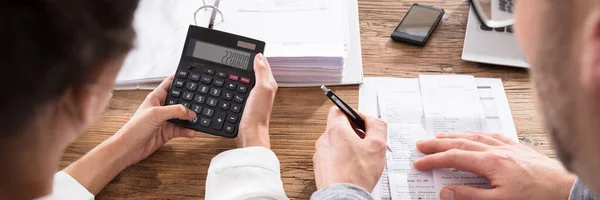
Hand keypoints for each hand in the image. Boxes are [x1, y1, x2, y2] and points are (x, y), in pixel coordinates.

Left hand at [113, 75, 196, 164]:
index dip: (179, 80)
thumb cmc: (135, 128)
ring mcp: (165, 120)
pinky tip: (192, 132)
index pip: (169, 84)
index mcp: (156, 98)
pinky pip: (181, 130)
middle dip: (189, 101)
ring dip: (190, 118)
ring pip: (182, 117)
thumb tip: (190, 112)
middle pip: (179, 101)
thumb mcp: (156, 114)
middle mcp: (161, 108)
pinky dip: (187, 131)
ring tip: (198, 118)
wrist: (129, 148)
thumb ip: (175, 111)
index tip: (191, 77)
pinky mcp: (167, 132)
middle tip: (201, 99)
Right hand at [236, 53, 277, 147]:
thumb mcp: (262, 89)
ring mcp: (253, 97)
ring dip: (240, 73)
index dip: (254, 56)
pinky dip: (234, 85)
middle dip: (247, 63)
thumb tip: (259, 56)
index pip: (262, 64)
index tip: (245, 49)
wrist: (249, 134)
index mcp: (268, 83)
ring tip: (232, 65)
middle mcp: (262, 90)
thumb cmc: (257, 115)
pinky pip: (239, 90)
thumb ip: (262, 72)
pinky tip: (229, 84)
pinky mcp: (245, 104)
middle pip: (254, 71)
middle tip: (236, 55)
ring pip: (246, 80)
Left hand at [313, 106, 387, 191]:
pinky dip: (343, 159)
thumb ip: (378, 127)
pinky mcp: (321, 168)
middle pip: (339, 128)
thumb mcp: (377, 146)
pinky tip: (354, 169)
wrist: (343, 197)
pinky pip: (333, 158)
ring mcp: (320, 155)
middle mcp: (324, 141)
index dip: (353, 113)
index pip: (339, 110)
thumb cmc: (356, 174)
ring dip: (349, 147)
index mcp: (335, 131)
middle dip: (354, 133)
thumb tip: (374, 121)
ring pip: (336, 144)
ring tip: (362, 158)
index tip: (364, 122)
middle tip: (367, 142)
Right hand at [413, 133, 575, 199]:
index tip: (420, 162)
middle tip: (422, 145)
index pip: (454, 158)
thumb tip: (446, 192)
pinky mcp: (519, 148)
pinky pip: (493, 135)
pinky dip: (478, 134)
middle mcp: (498, 150)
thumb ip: (470, 196)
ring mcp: (509, 147)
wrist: (566, 190)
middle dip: (438, 144)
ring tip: (441, 136)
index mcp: (491, 162)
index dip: (434, 160)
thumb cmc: (537, 197)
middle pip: (461, 143)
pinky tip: (475, 135)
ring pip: (475, 136)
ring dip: (455, 136)